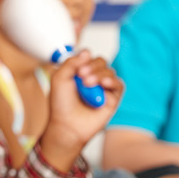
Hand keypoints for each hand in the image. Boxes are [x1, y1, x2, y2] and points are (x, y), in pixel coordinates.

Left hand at [41, 51, 123, 168]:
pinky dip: (112, 81)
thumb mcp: (59, 78)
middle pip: (100, 61)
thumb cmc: (61, 105)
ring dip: (99, 74)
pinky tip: (104, 84)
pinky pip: (118, 84)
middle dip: (92, 66)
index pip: (88, 57)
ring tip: (88, 84)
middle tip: (82, 75)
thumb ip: (71, 62)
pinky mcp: (112, 99)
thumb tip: (86, 52)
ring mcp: (103, 88)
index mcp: (79, 72)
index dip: (85, 58)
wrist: (66, 125)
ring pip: (109, 71)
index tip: (77, 68)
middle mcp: (92, 79)